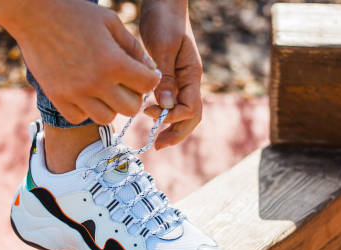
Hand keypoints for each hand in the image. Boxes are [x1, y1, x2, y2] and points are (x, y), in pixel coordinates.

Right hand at [0, 0, 159, 124]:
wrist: (34, 16)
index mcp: (114, 62)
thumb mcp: (111, 23)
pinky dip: (85, 110)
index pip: (148, 85)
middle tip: (125, 84)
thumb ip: (133, 47)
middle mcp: (96, 82)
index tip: (144, 73)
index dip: (150, 79)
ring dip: (110, 106)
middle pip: (131, 109)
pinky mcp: (57, 98)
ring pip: (107, 118)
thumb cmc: (76, 14)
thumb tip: (150, 69)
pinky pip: (79, 118)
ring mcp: (75, 94)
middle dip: (133, 96)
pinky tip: (84, 94)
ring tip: (104, 90)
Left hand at [140, 0, 202, 149]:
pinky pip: (171, 102)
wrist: (163, 3)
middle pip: (191, 116)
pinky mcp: (170, 77)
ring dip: (170, 126)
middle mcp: (189, 80)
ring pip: (182, 112)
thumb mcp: (163, 46)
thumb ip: (165, 77)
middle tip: (158, 145)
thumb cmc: (164, 19)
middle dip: (176, 133)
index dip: (173, 118)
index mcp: (192, 74)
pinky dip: (163, 113)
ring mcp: (181, 80)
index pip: (190, 108)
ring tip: (154, 137)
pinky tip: (148, 115)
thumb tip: (164, 106)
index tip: (150, 114)